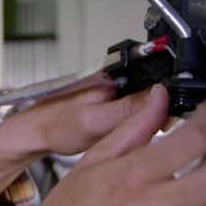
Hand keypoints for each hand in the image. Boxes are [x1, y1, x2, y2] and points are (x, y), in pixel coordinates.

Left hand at [0, 75, 152, 196]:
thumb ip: (128, 109)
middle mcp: (116, 75)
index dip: (168, 103)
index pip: (158, 79)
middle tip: (143, 133)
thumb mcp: (96, 121)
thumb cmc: (56, 125)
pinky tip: (122, 132)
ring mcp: (114, 86)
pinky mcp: (111, 99)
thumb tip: (161, 97)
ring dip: (147, 119)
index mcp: (114, 72)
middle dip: (158, 113)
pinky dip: (135, 123)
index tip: (165, 124)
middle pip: (156, 89)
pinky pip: (135, 108)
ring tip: (130, 133)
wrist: (36, 132)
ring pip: (147, 100)